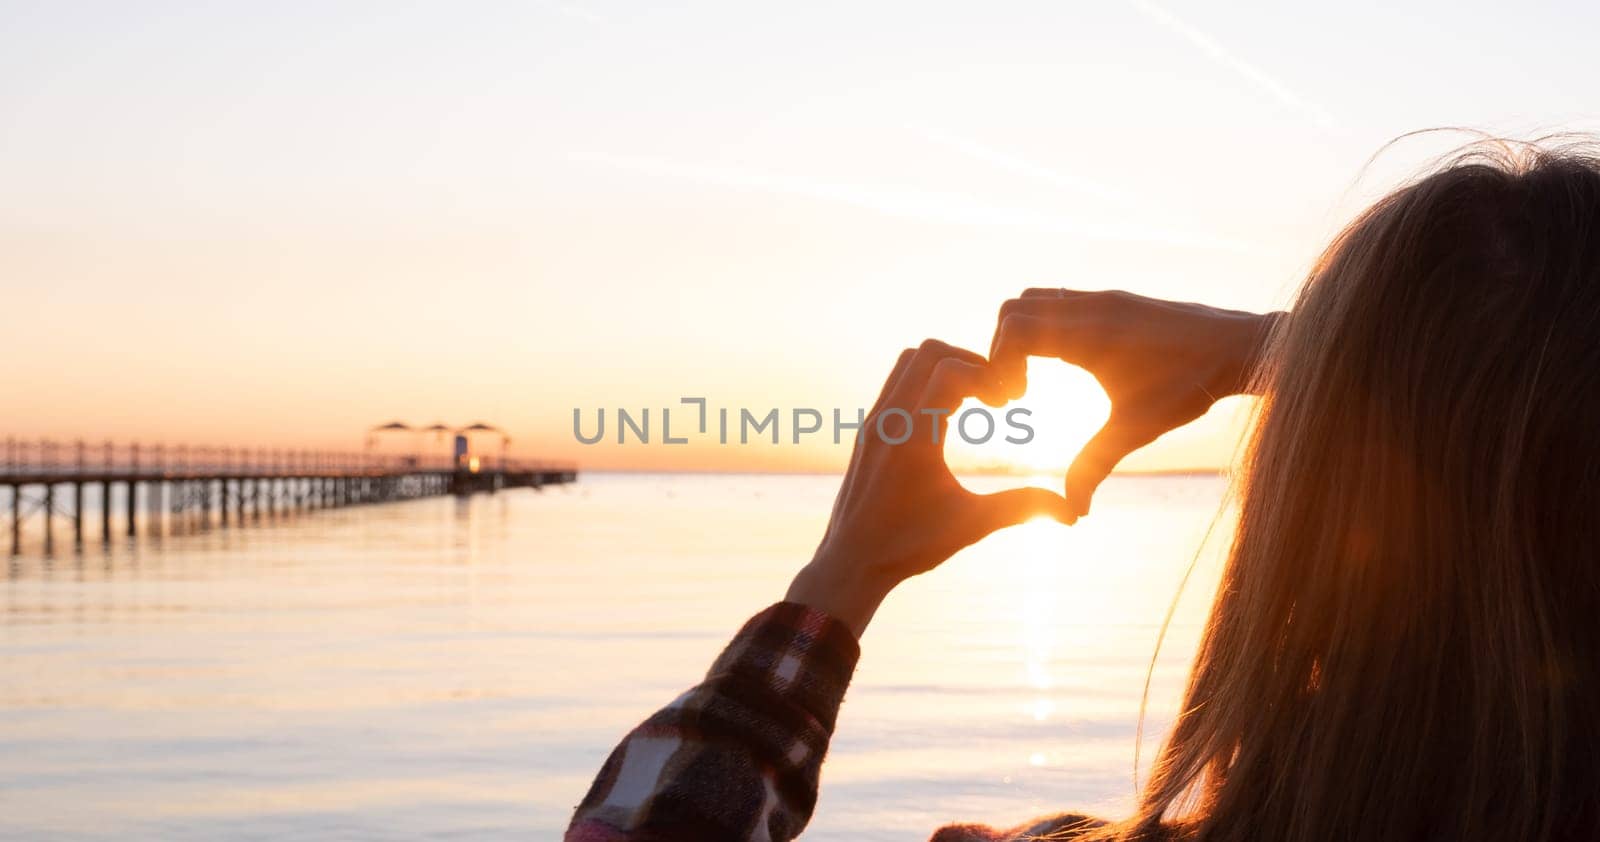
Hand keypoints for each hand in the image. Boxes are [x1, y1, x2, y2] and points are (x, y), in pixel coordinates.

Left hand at [786, 339, 1075, 636]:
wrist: (850, 562)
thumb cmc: (909, 546)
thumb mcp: (972, 524)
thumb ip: (1022, 508)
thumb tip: (1073, 512)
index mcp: (913, 437)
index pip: (950, 370)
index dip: (988, 375)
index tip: (1009, 402)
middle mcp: (888, 421)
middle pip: (928, 352)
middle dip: (970, 361)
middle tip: (995, 394)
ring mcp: (874, 422)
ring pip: (908, 361)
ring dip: (945, 367)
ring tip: (975, 399)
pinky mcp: (868, 431)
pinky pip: (896, 382)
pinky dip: (925, 382)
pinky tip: (948, 416)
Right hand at [990, 289, 1281, 517]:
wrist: (1243, 347)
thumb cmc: (1191, 387)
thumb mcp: (1137, 428)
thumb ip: (1095, 464)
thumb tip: (1072, 511)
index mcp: (1089, 333)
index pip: (1015, 328)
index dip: (999, 362)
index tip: (1015, 398)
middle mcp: (1092, 307)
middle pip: (1015, 307)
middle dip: (1003, 347)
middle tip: (1019, 389)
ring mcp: (1104, 298)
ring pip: (1037, 298)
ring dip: (1024, 333)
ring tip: (1037, 374)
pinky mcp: (1117, 299)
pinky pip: (1063, 300)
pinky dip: (1049, 326)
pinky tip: (1070, 364)